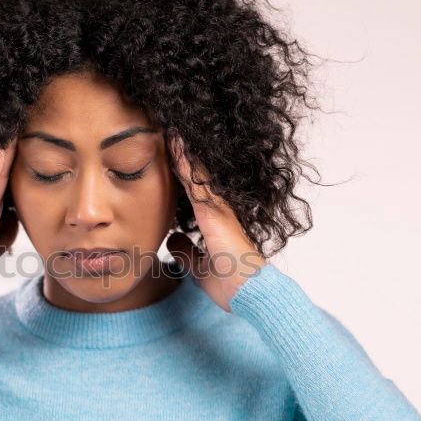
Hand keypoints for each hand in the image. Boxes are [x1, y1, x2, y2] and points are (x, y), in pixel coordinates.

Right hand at [0, 138, 18, 300]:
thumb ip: (1, 238)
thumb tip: (14, 222)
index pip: (4, 188)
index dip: (14, 169)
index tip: (25, 148)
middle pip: (0, 176)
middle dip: (11, 155)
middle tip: (20, 128)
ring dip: (5, 154)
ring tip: (14, 128)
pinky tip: (3, 152)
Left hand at [165, 134, 266, 311]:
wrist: (253, 295)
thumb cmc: (233, 285)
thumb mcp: (200, 268)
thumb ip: (186, 252)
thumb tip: (173, 239)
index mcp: (214, 222)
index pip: (192, 190)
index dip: (180, 171)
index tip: (167, 152)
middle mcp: (218, 210)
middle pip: (195, 176)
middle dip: (182, 154)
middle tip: (168, 128)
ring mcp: (219, 209)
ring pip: (197, 172)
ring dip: (183, 150)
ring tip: (170, 125)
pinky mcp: (216, 213)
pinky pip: (197, 180)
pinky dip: (185, 161)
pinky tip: (175, 141)